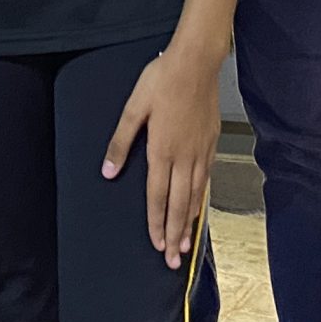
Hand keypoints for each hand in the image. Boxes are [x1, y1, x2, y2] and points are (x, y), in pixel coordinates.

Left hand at [102, 46, 219, 269]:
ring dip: (189, 221)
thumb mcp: (134, 108)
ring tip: (186, 244)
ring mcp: (201, 150)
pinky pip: (207, 179)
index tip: (156, 245)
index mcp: (162, 150)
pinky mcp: (211, 142)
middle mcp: (184, 156)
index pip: (157, 197)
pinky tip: (199, 207)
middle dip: (174, 234)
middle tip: (173, 260)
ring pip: (195, 195)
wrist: (196, 62)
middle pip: (179, 203)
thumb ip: (121, 142)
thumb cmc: (162, 81)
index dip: (155, 223)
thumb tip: (109, 172)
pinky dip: (202, 199)